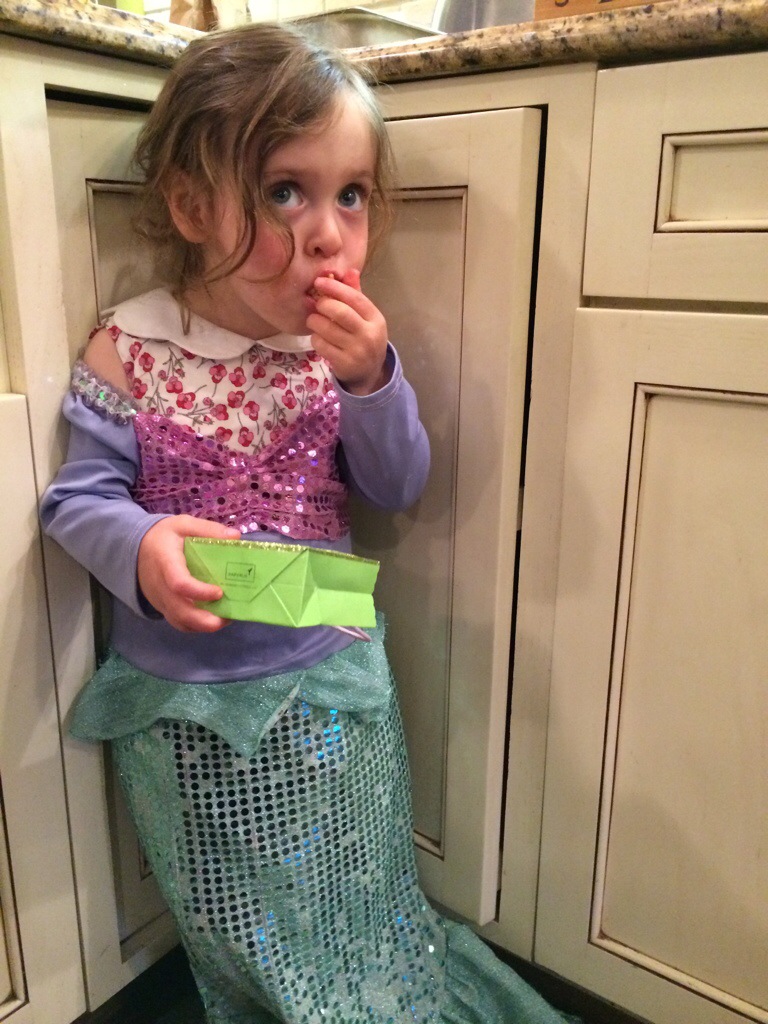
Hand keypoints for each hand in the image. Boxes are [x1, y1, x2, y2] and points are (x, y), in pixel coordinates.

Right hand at [138, 515, 240, 632]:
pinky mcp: (163, 607)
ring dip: (203, 626)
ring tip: (226, 619)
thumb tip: (236, 537)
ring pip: (179, 621)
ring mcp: (160, 600)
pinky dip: (196, 626)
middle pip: (179, 611)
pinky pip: (178, 622)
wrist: (135, 549)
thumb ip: (208, 529)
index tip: (219, 592)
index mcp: (166, 562)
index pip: (179, 583)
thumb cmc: (163, 536)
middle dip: (204, 620)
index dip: (199, 592)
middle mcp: (160, 586)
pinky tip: (214, 619)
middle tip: (228, 617)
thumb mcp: (183, 524)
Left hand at [307, 269, 389, 395]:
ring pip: (326, 329)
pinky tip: (319, 338)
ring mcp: (357, 351)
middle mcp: (369, 335)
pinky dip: (315, 338)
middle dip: (322, 304)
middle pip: (340, 312)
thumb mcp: (365, 318)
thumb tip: (349, 271)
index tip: (319, 281)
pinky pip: (321, 345)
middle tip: (316, 305)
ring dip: (314, 322)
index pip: (354, 298)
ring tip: (314, 321)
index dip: (335, 287)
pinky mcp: (344, 364)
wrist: (369, 373)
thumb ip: (356, 295)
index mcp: (376, 319)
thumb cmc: (364, 339)